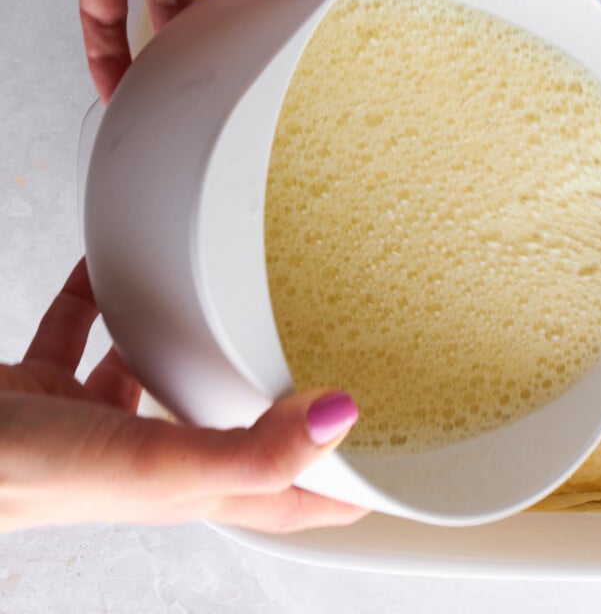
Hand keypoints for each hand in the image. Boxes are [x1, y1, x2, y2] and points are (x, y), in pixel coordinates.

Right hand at [0, 259, 366, 532]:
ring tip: (230, 309)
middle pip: (235, 436)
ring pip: (164, 382)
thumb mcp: (158, 463)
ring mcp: (100, 426)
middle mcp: (153, 459)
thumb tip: (342, 418)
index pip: (287, 497)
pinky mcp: (49, 393)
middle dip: (278, 409)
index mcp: (191, 486)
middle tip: (319, 365)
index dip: (342, 490)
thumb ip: (252, 448)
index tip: (392, 469)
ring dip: (194, 351)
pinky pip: (87, 337)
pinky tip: (118, 275)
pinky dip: (103, 307)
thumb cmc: (28, 474)